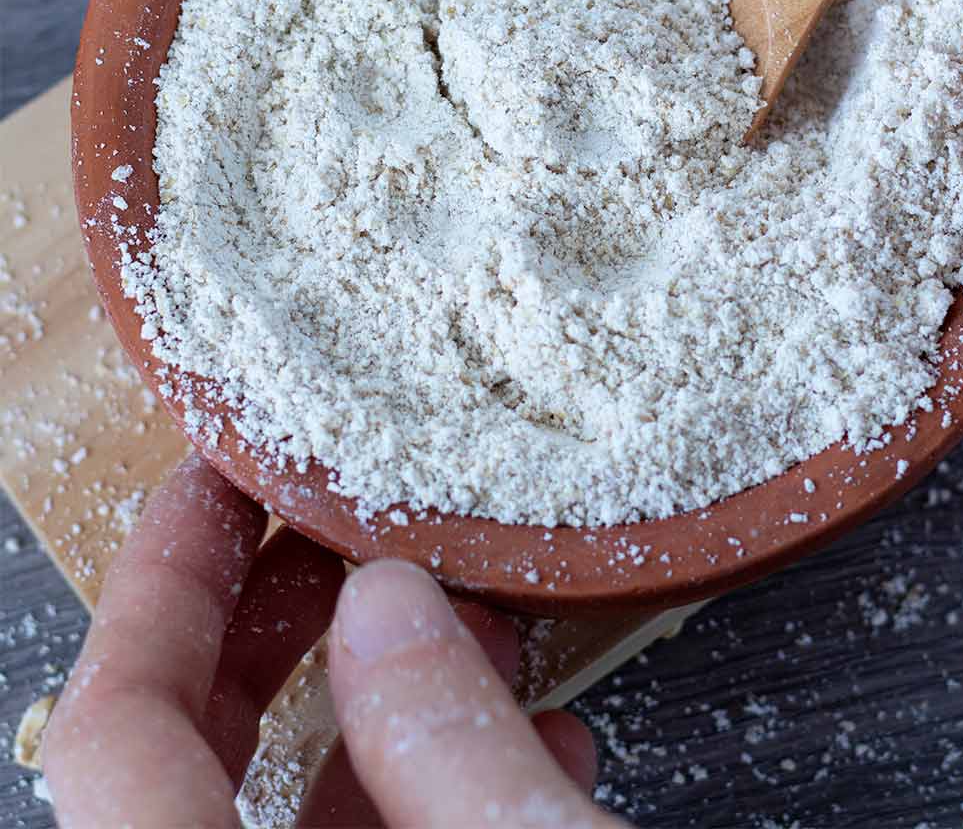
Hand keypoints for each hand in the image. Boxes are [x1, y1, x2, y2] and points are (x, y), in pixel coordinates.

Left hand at [43, 454, 616, 827]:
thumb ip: (446, 742)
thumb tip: (391, 604)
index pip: (114, 728)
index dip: (162, 582)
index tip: (217, 480)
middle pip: (184, 752)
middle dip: (275, 622)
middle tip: (337, 527)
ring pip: (288, 808)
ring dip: (383, 701)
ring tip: (470, 617)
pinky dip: (435, 788)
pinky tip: (534, 739)